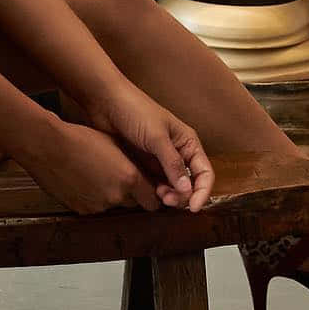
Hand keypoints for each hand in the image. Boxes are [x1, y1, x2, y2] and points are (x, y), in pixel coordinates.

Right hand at [21, 118, 170, 214]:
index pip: (153, 201)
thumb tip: (141, 172)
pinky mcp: (82, 210)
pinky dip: (92, 199)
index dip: (151, 195)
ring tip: (96, 176)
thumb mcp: (114, 143)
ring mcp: (98, 206)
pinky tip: (83, 182)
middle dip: (130, 195)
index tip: (148, 191)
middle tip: (118, 179)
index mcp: (129, 178)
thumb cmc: (78, 138)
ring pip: (113, 206)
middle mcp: (116, 196)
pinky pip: (94, 208)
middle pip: (134, 204)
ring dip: (110, 196)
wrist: (48, 146)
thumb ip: (132, 163)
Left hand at [85, 84, 213, 213]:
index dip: (202, 192)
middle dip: (182, 196)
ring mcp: (159, 159)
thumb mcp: (156, 136)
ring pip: (172, 187)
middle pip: (189, 184)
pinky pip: (154, 184)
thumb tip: (188, 189)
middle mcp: (177, 152)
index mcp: (187, 142)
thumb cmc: (134, 109)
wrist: (104, 101)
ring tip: (158, 196)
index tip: (193, 207)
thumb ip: (172, 163)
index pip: (204, 172)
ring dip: (168, 195)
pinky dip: (154, 192)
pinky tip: (147, 192)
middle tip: (167, 200)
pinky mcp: (143, 164)